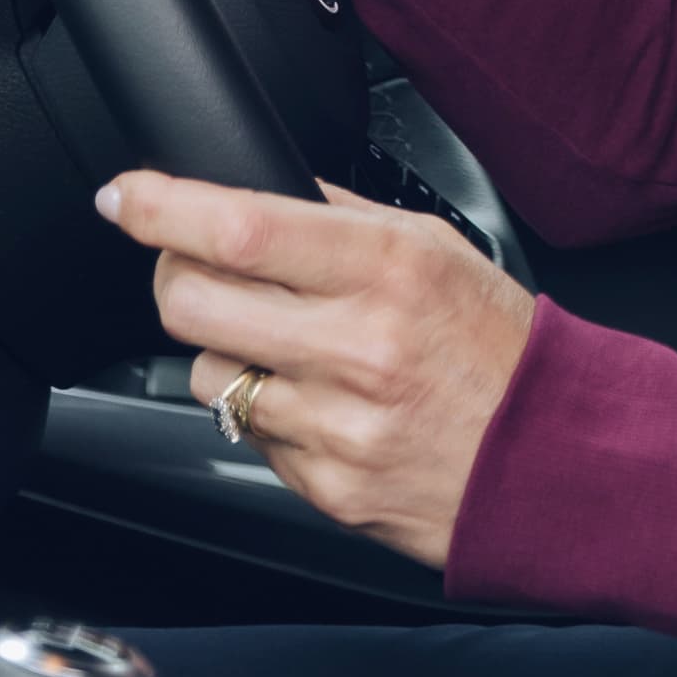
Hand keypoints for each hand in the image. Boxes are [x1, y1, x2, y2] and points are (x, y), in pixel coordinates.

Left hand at [98, 170, 536, 572]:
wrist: (552, 458)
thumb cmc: (502, 348)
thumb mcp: (441, 251)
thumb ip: (349, 218)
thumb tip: (264, 191)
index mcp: (386, 269)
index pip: (241, 226)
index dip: (162, 207)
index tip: (124, 195)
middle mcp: (354, 345)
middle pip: (192, 302)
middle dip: (174, 276)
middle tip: (193, 268)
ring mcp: (333, 423)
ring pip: (208, 374)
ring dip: (226, 351)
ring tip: (288, 348)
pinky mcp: (323, 485)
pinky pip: (250, 435)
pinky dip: (268, 412)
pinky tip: (322, 402)